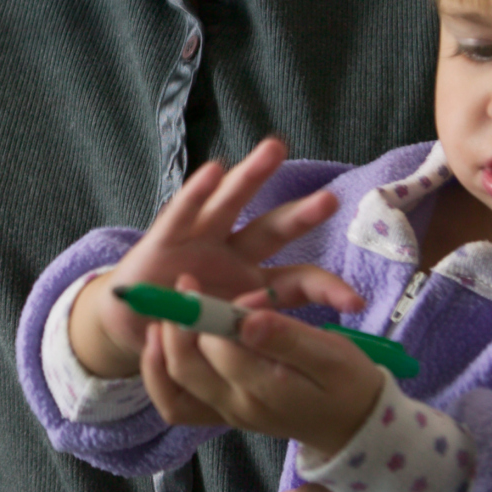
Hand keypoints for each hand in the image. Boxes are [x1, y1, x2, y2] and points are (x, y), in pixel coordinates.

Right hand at [67, 137, 359, 382]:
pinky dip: (197, 193)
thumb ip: (248, 333)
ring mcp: (200, 242)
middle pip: (272, 230)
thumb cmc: (186, 331)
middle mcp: (233, 255)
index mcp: (255, 283)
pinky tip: (214, 170)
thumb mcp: (225, 341)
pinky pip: (181, 213)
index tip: (354, 304)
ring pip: (231, 205)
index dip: (325, 288)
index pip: (298, 280)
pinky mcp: (164, 239)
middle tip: (329, 200)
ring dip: (251, 177)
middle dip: (301, 215)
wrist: (137, 330)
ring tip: (274, 150)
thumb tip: (282, 335)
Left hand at [143, 303, 382, 455]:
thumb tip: (248, 319)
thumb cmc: (347, 382)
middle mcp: (238, 405)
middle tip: (186, 283)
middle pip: (187, 366)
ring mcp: (225, 412)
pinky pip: (175, 403)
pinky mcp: (219, 413)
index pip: (221, 347)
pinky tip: (160, 342)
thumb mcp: (331, 356)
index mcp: (267, 388)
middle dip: (180, 321)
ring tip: (166, 309)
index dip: (214, 311)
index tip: (221, 283)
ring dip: (162, 345)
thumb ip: (289, 338)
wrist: (352, 425)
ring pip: (175, 384)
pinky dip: (159, 374)